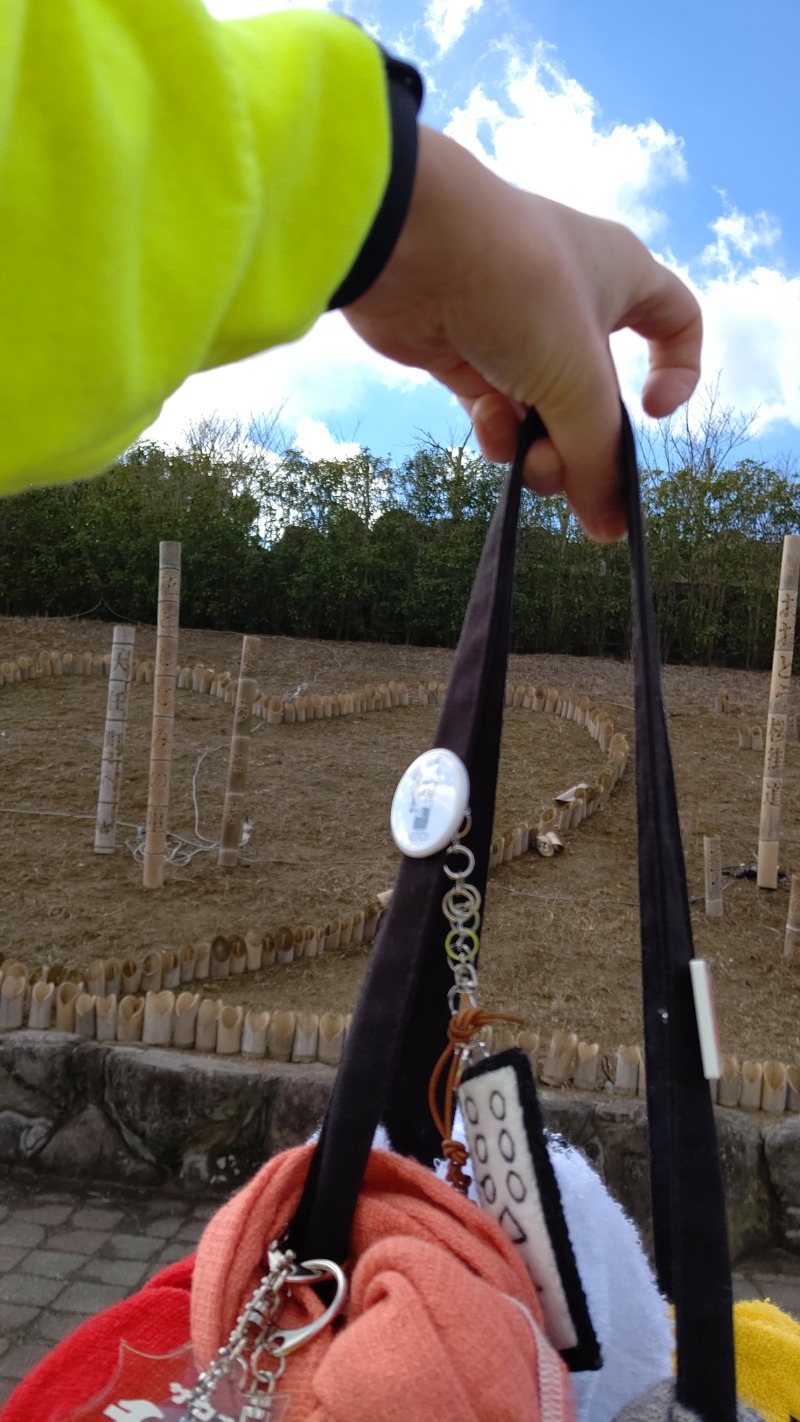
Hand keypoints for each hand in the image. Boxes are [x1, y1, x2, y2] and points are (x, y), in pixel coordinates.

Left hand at [344, 126, 701, 540]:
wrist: (408, 244)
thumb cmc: (517, 288)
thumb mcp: (577, 382)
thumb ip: (596, 460)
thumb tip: (611, 528)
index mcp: (621, 275)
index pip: (677, 320)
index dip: (678, 372)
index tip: (652, 411)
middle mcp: (572, 297)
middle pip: (597, 396)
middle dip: (582, 446)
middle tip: (561, 475)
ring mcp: (513, 324)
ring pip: (543, 410)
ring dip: (537, 448)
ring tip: (525, 460)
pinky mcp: (463, 347)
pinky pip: (495, 407)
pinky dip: (496, 427)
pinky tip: (487, 423)